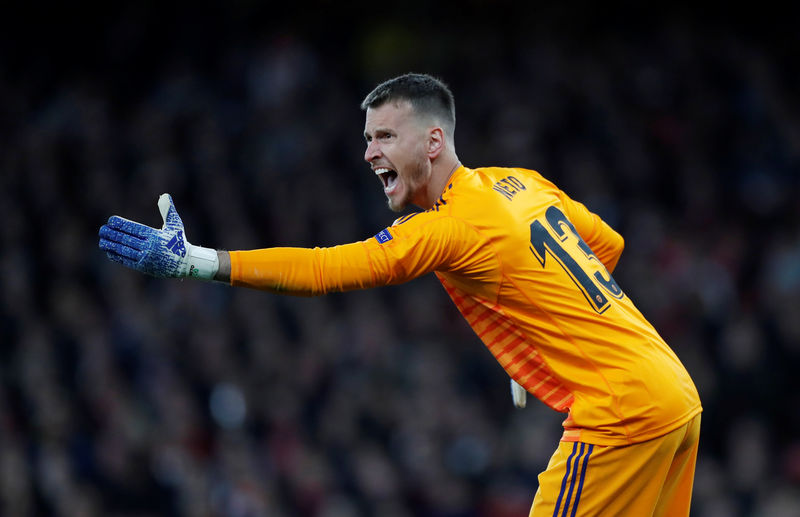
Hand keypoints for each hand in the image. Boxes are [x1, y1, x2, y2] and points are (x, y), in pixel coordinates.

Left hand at [99, 193, 218, 279]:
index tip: (111, 220)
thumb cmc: (179, 242)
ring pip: (125, 250)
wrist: (186, 263)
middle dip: (113, 234)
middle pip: (126, 239)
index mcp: (155, 236)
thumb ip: (168, 211)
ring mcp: (146, 258)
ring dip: (112, 245)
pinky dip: (117, 256)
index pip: (134, 228)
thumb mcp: (175, 225)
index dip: (122, 224)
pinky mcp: (144, 267)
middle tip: (102, 230)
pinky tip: (110, 252)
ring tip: (102, 241)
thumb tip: (164, 195)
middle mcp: (149, 247)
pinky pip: (127, 261)